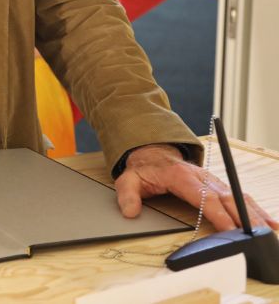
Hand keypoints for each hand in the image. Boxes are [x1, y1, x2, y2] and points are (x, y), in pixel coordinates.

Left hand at [114, 144, 278, 230]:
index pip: (205, 197)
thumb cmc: (144, 170)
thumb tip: (130, 212)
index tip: (230, 230)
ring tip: (268, 231)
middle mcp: (202, 177)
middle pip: (227, 198)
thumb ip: (127, 195)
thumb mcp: (128, 179)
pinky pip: (239, 195)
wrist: (152, 154)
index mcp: (182, 177)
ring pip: (237, 196)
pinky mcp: (218, 185)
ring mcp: (212, 180)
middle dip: (243, 218)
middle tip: (255, 236)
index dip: (219, 214)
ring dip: (254, 214)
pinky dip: (255, 208)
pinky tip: (270, 221)